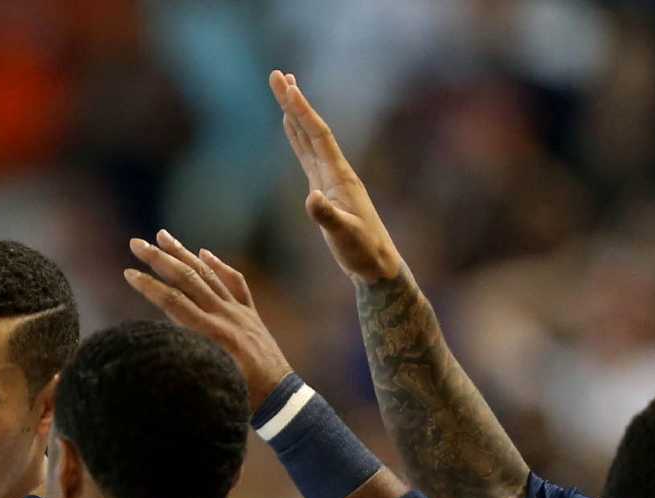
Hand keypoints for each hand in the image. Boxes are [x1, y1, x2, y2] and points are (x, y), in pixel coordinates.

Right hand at [124, 232, 293, 404]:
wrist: (282, 400)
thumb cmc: (244, 400)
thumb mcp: (212, 385)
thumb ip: (189, 365)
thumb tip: (158, 351)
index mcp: (213, 334)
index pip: (173, 301)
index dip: (148, 285)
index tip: (128, 272)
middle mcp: (226, 316)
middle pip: (187, 279)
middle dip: (159, 259)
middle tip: (137, 243)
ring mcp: (240, 313)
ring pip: (208, 274)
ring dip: (184, 253)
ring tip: (163, 236)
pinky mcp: (251, 316)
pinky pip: (235, 283)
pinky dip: (219, 266)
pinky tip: (204, 253)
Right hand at [270, 70, 405, 284]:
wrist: (377, 263)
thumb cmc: (362, 252)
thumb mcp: (344, 236)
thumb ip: (328, 217)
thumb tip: (311, 199)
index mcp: (339, 176)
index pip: (317, 135)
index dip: (302, 110)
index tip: (286, 87)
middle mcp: (335, 170)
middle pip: (312, 128)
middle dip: (294, 102)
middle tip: (277, 75)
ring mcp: (331, 178)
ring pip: (310, 138)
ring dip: (296, 114)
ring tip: (284, 90)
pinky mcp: (326, 188)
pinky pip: (308, 155)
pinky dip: (298, 137)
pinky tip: (291, 128)